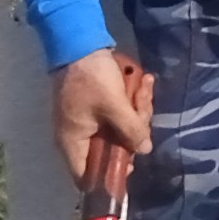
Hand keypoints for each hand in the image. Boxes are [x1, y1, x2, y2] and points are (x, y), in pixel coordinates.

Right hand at [51, 48, 154, 182]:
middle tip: (143, 111)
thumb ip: (131, 131)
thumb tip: (144, 150)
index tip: (130, 164)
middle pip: (110, 150)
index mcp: (73, 142)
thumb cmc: (92, 78)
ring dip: (136, 110)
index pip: (86, 177)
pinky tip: (143, 81)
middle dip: (133, 131)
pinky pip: (116, 113)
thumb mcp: (115, 106)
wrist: (79, 42)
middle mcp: (77, 136)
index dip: (108, 176)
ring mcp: (87, 120)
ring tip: (145, 84)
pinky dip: (130, 101)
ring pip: (118, 129)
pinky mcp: (96, 106)